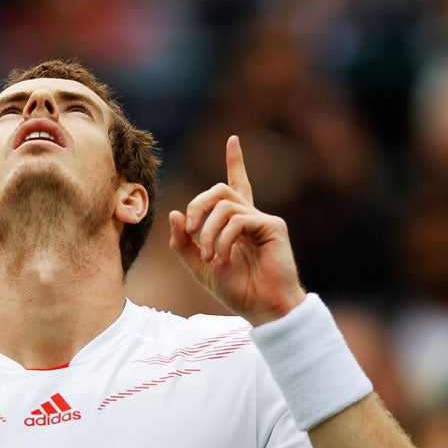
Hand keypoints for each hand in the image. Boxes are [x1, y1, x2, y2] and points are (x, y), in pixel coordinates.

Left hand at [168, 135, 304, 324]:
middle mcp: (250, 216)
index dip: (235, 162)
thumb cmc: (236, 289)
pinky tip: (223, 259)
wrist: (262, 308)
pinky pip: (238, 220)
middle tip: (189, 229)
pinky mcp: (273, 226)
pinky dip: (223, 240)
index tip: (234, 139)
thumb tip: (175, 214)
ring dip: (207, 232)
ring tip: (208, 257)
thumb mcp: (199, 266)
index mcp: (235, 223)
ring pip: (224, 206)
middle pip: (219, 190)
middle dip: (197, 204)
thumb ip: (183, 243)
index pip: (235, 185)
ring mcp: (262, 220)